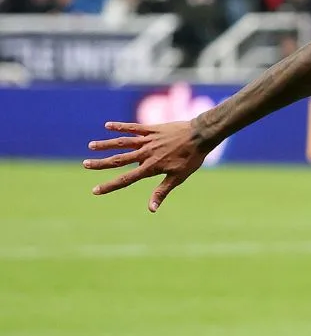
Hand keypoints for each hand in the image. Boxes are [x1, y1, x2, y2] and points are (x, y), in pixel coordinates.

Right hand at [83, 119, 214, 211]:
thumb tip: (151, 209)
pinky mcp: (151, 129)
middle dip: (101, 163)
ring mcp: (147, 140)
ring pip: (122, 142)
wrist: (201, 135)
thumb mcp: (178, 177)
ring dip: (106, 144)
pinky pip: (133, 127)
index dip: (110, 186)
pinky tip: (107, 126)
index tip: (95, 190)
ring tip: (91, 146)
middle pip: (118, 159)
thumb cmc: (191, 158)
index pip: (126, 179)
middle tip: (85, 164)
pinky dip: (120, 126)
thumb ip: (162, 191)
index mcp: (151, 167)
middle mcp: (146, 153)